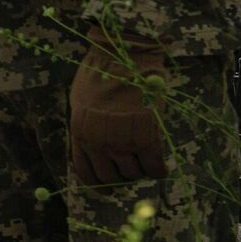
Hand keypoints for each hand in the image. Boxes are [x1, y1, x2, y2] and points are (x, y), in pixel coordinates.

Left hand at [69, 31, 168, 185]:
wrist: (124, 55)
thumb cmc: (101, 72)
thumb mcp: (81, 101)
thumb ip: (87, 127)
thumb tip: (95, 150)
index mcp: (79, 133)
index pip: (87, 174)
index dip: (100, 184)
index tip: (110, 186)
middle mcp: (98, 143)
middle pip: (112, 178)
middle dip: (123, 176)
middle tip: (133, 167)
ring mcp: (122, 142)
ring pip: (134, 174)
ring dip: (141, 171)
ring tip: (145, 158)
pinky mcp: (147, 139)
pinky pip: (155, 168)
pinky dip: (159, 170)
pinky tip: (161, 164)